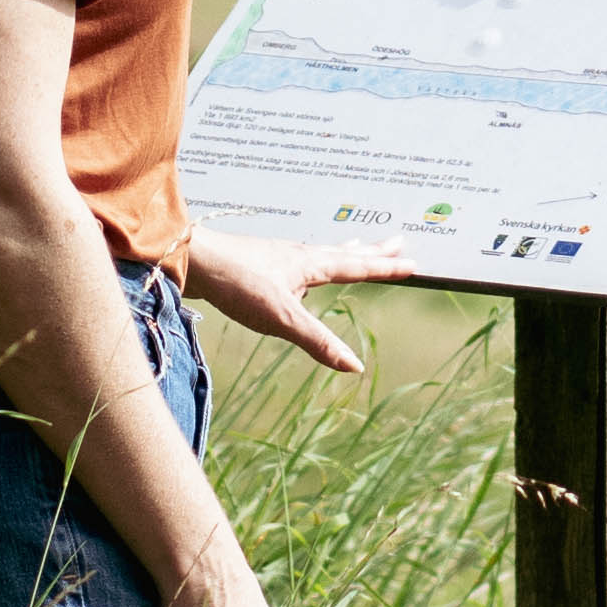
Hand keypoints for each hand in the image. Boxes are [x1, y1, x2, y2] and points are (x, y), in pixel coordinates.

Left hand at [176, 226, 388, 379]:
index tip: (413, 262)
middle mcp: (299, 255)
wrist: (193, 260)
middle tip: (397, 241)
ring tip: (356, 247)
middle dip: (373, 250)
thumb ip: (319, 342)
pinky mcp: (260, 262)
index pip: (358, 266)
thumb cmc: (238, 284)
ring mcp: (278, 257)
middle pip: (345, 251)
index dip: (385, 267)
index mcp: (311, 264)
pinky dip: (314, 259)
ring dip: (345, 251)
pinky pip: (299, 258)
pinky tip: (300, 268)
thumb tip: (355, 366)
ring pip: (322, 252)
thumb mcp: (283, 318)